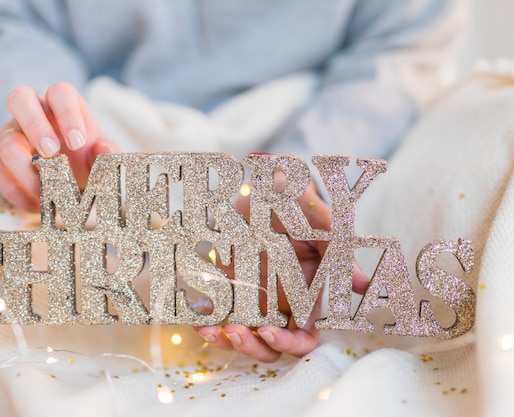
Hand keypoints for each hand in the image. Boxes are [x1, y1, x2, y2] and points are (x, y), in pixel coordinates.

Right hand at [0, 82, 117, 211]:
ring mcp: (11, 132)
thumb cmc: (84, 160)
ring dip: (25, 168)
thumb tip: (104, 150)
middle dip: (35, 127)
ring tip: (46, 190)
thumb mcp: (100, 157)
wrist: (68, 183)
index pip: (60, 93)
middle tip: (52, 154)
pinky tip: (34, 204)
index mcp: (61, 104)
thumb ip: (106, 152)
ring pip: (5, 140)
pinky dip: (15, 190)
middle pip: (20, 98)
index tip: (77, 142)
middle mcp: (32, 112)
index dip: (67, 114)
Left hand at [196, 182, 369, 361]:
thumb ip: (336, 250)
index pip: (303, 337)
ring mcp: (250, 294)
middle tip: (234, 331)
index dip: (288, 343)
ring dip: (225, 340)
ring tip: (210, 330)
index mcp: (305, 294)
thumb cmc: (298, 201)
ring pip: (240, 334)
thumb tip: (362, 284)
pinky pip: (216, 311)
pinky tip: (197, 316)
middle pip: (268, 344)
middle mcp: (278, 301)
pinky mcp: (227, 283)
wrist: (264, 182)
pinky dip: (206, 319)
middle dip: (251, 347)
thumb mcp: (319, 221)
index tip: (268, 332)